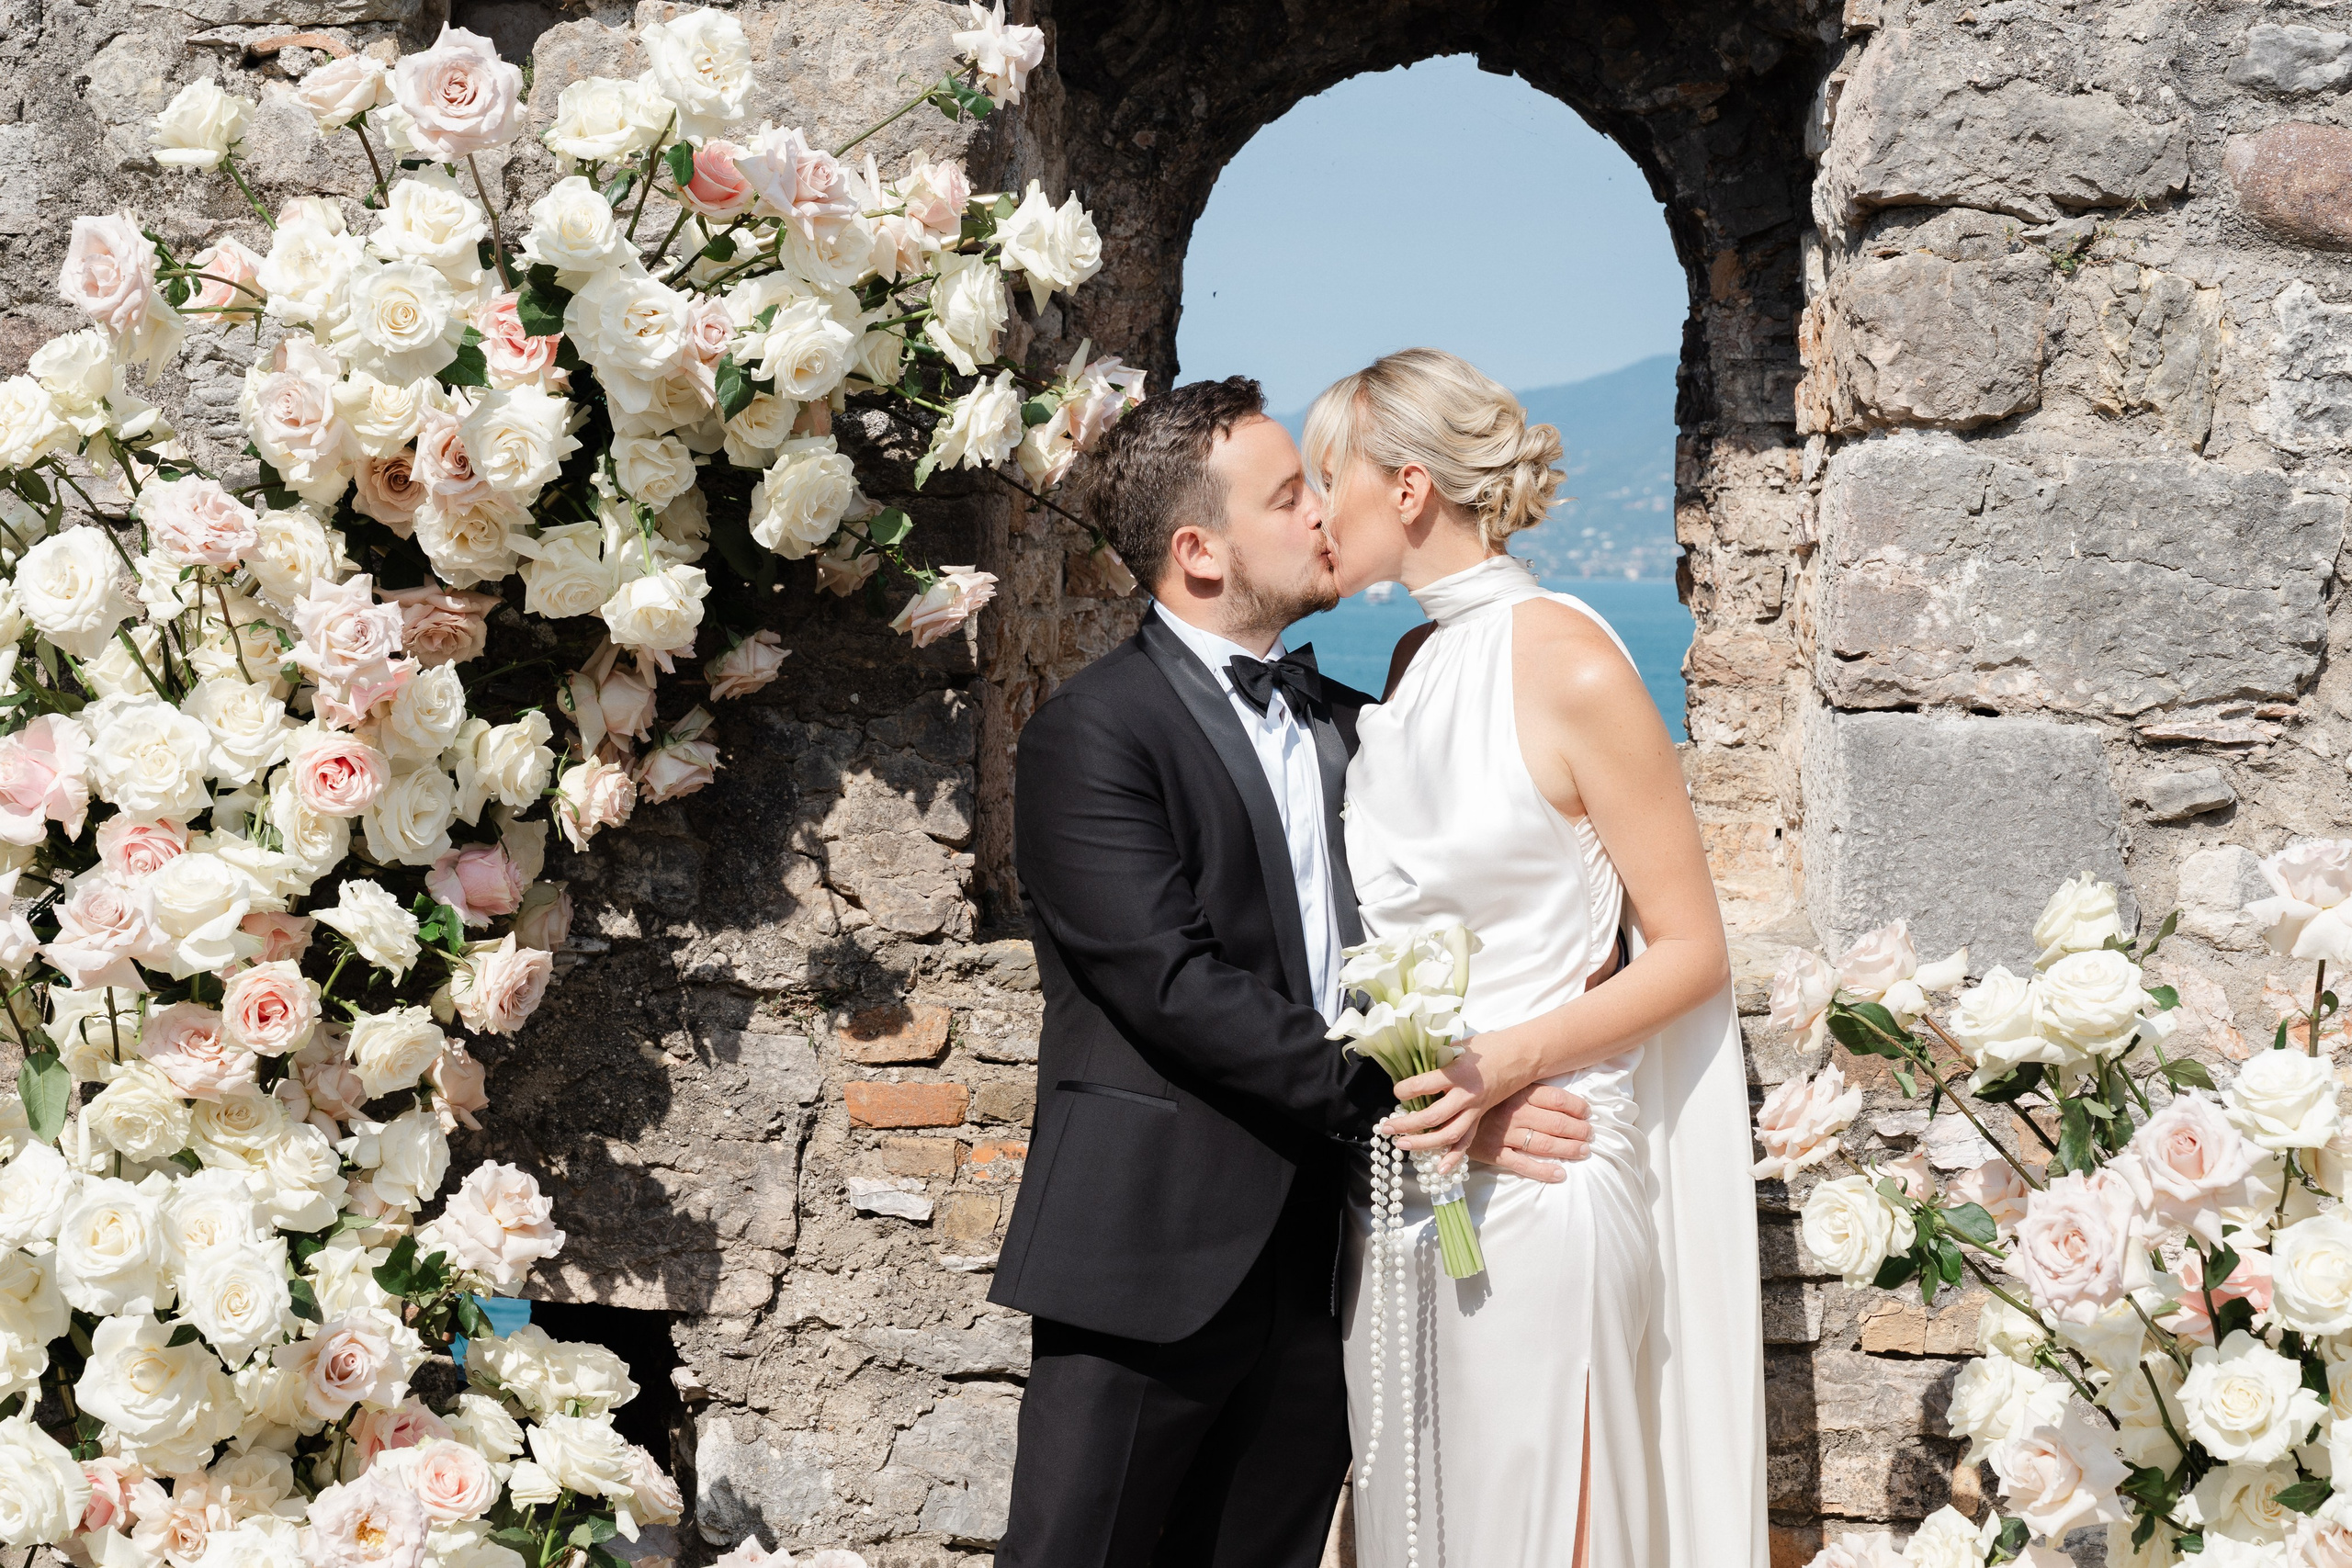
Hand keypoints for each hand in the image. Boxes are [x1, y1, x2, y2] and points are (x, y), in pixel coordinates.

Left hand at [1384, 1022, 1548, 1158]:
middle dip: (1406, 1124)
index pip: (1425, 1085)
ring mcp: (1474, 1110)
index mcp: (1458, 1074)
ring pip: (1447, 1135)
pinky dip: (1453, 1157)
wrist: (1520, 1057)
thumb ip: (1436, 1059)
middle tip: (1387, 1127)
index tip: (1396, 1091)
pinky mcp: (1479, 1118)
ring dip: (1423, 1143)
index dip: (1405, 1090)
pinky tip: (1439, 1170)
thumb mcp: (1459, 1045)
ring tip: (1401, 1144)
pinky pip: (1466, 1141)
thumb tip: (1411, 1066)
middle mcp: (1466, 1096)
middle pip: (1433, 1117)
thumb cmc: (1488, 1047)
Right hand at [1465, 1083, 1590, 1182]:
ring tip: (1583, 1152)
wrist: (1443, 1111)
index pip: (1556, 1099)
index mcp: (1516, 1092)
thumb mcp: (1500, 1083)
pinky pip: (1522, 1164)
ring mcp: (1503, 1134)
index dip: (1576, 1107)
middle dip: (1578, 1131)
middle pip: (1555, 1123)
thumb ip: (1523, 1084)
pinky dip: (1543, 1171)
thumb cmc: (1478, 1095)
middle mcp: (1512, 1112)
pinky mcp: (1493, 1152)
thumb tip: (1555, 1087)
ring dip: (1568, 1149)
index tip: (1587, 1113)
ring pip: (1543, 1144)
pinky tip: (1560, 1174)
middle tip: (1590, 1136)